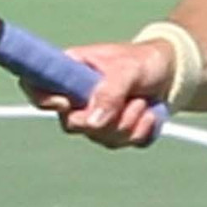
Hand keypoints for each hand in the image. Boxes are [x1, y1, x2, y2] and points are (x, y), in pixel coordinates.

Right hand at [27, 39, 173, 148]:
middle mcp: (77, 99)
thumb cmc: (143, 62)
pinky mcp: (115, 134)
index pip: (36, 87)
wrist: (170, 73)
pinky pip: (125, 144)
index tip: (65, 103)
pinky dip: (143, 131)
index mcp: (70, 72)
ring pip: (102, 138)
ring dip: (130, 121)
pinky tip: (149, 113)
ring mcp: (94, 119)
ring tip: (142, 99)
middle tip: (131, 98)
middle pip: (72, 125)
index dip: (42, 100)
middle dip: (107, 117)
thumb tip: (91, 122)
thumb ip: (110, 92)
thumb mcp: (129, 69)